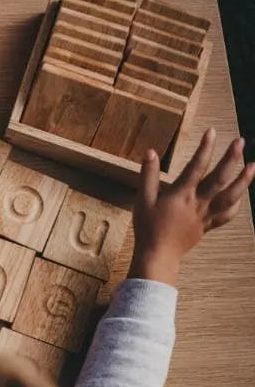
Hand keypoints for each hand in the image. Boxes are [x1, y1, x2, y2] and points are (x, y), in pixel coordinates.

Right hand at [130, 128, 254, 285]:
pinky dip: (236, 205)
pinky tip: (241, 196)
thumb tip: (150, 152)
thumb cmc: (148, 227)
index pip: (197, 166)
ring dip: (243, 181)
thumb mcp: (142, 199)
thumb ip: (147, 175)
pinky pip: (226, 215)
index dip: (205, 148)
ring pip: (230, 196)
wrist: (158, 254)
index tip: (212, 132)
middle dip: (231, 159)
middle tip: (240, 142)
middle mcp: (198, 202)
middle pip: (219, 178)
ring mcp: (205, 215)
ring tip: (253, 166)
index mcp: (181, 194)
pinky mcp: (207, 225)